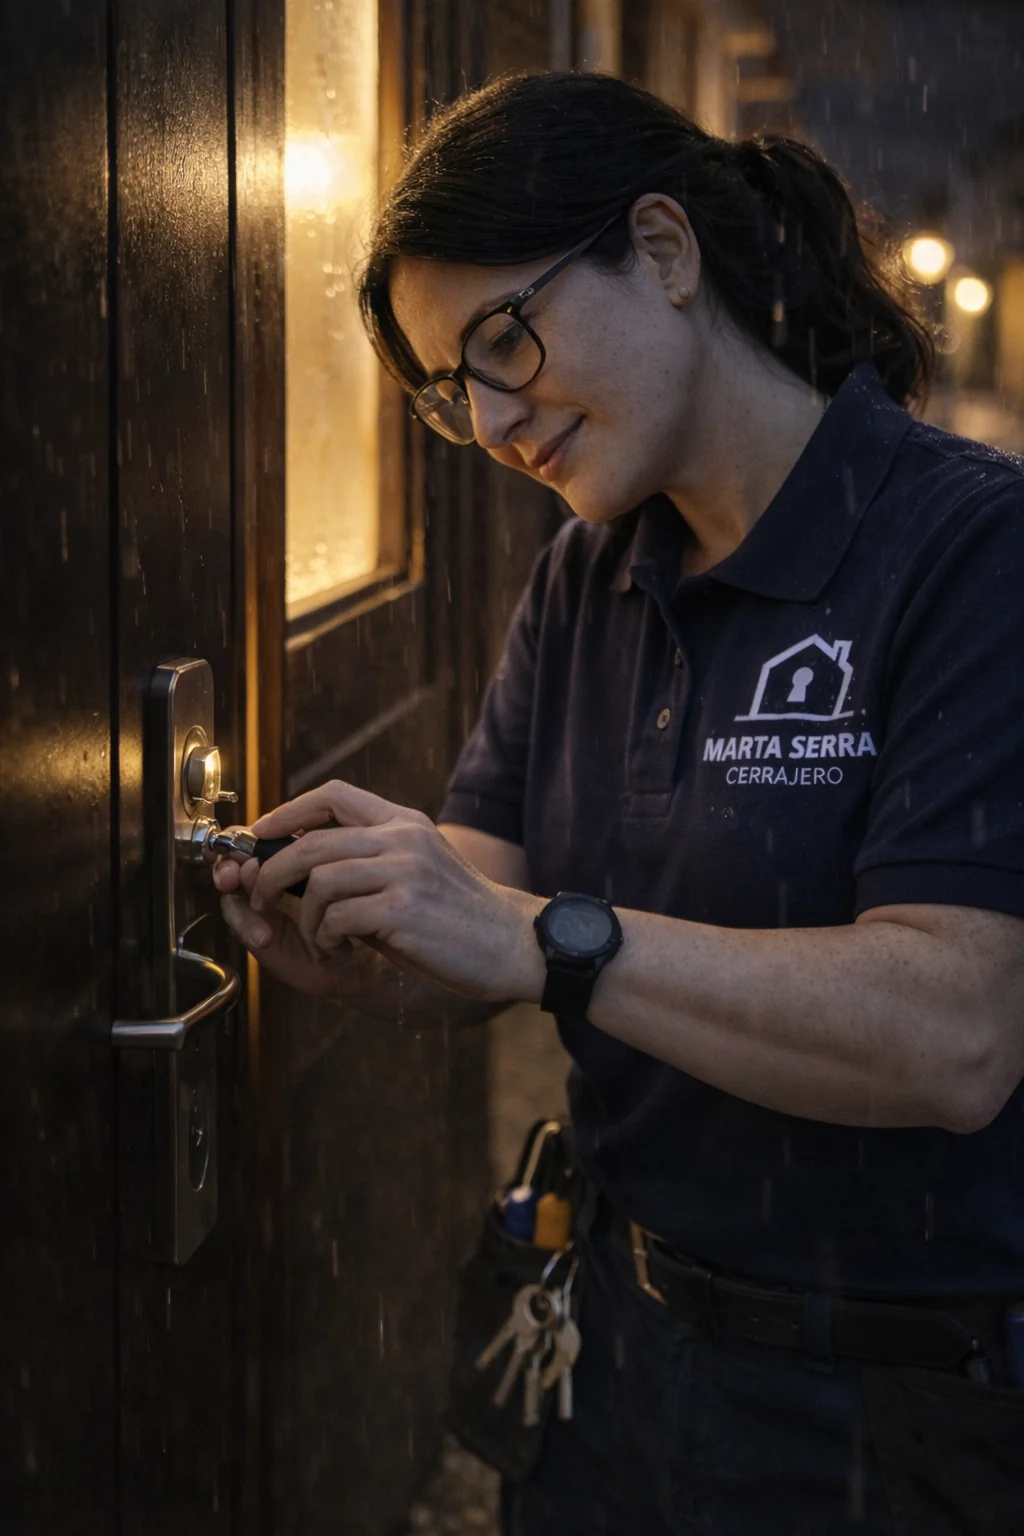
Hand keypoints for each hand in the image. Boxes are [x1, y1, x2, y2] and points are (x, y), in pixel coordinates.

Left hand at [245, 781, 545, 1004]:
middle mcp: (403, 838)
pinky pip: (336, 918)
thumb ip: (370, 856)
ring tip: (325, 941)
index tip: (260, 835)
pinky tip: (345, 952)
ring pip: (319, 882)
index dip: (286, 812)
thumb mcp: (417, 866)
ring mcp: (404, 871)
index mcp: (403, 822)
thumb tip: (302, 861)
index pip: (333, 795)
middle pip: (311, 842)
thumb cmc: (457, 915)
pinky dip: (327, 940)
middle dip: (273, 874)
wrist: (511, 943)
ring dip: (307, 921)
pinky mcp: (402, 909)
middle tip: (261, 900)